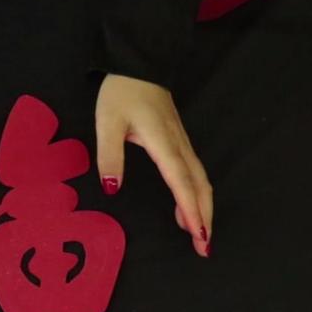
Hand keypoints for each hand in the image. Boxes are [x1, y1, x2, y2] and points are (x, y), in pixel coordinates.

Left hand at [94, 74, 212, 256]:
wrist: (139, 63)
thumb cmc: (122, 92)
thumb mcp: (107, 122)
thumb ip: (110, 155)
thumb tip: (113, 189)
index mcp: (163, 142)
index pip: (180, 182)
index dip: (190, 210)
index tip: (200, 235)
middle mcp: (178, 145)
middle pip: (199, 185)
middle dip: (204, 217)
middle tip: (205, 248)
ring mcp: (182, 141)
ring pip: (200, 179)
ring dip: (202, 207)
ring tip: (199, 234)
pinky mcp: (179, 139)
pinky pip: (194, 172)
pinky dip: (195, 193)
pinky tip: (186, 207)